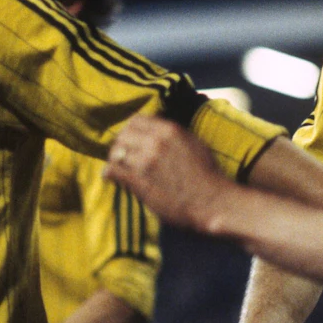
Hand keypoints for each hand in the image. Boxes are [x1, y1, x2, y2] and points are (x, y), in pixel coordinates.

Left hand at [106, 116, 232, 232]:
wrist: (212, 201)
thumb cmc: (208, 175)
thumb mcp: (194, 144)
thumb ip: (174, 134)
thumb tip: (159, 130)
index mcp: (170, 130)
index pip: (137, 120)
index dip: (130, 129)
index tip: (130, 138)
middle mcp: (155, 142)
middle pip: (123, 135)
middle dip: (120, 143)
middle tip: (119, 153)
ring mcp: (145, 162)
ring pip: (116, 152)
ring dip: (114, 159)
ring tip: (115, 165)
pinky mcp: (139, 181)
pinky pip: (114, 170)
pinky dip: (109, 172)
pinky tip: (109, 176)